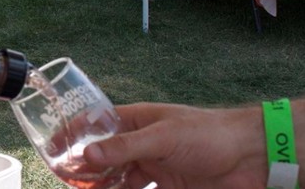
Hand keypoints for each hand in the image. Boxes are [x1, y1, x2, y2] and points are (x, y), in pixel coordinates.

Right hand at [84, 103, 267, 188]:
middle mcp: (144, 144)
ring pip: (118, 180)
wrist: (253, 158)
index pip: (98, 125)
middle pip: (104, 157)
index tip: (51, 148)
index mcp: (139, 121)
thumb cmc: (210, 134)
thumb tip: (87, 153)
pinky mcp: (169, 188)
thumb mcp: (163, 137)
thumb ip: (126, 147)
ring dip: (102, 187)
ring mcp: (156, 167)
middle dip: (84, 169)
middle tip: (66, 180)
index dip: (73, 134)